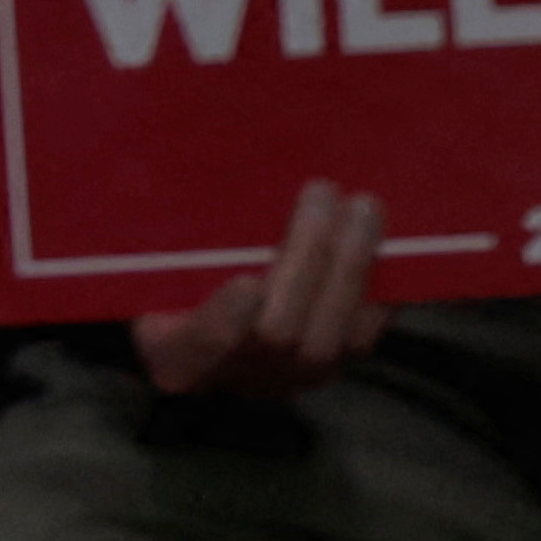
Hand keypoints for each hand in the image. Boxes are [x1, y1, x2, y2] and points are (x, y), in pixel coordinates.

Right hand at [135, 178, 386, 400]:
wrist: (193, 325)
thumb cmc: (163, 279)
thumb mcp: (154, 263)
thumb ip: (165, 236)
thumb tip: (158, 160)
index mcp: (175, 354)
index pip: (206, 343)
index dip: (228, 319)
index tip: (246, 282)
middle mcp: (235, 377)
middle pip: (282, 334)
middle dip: (311, 260)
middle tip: (322, 191)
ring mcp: (289, 380)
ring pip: (335, 339)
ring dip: (354, 267)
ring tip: (362, 208)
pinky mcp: (330, 369)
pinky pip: (364, 334)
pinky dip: (380, 286)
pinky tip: (387, 242)